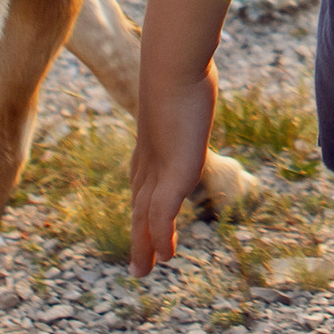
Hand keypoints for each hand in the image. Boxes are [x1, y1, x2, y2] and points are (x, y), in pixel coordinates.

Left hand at [130, 61, 218, 275]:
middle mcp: (149, 162)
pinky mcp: (172, 175)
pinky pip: (163, 216)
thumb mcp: (183, 84)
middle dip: (139, 237)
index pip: (143, 186)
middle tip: (138, 266)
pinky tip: (168, 256)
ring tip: (146, 270)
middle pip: (139, 208)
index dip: (144, 210)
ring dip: (145, 245)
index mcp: (150, 146)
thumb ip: (186, 90)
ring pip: (145, 218)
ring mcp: (159, 169)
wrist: (172, 64)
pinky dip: (162, 238)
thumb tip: (195, 71)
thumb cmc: (179, 66)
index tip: (145, 226)